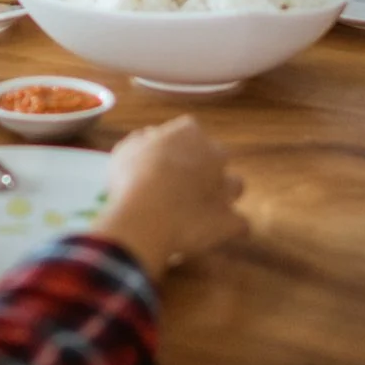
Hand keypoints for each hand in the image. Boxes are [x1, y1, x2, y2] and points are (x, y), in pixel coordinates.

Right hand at [90, 116, 247, 280]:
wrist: (148, 215)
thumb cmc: (132, 178)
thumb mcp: (126, 151)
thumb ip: (142, 143)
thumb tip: (149, 140)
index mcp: (189, 133)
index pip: (190, 131)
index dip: (177, 147)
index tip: (163, 159)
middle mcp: (215, 155)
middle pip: (217, 156)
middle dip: (205, 168)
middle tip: (182, 185)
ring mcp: (226, 188)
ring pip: (235, 186)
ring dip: (222, 195)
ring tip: (199, 210)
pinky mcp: (231, 220)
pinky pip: (238, 224)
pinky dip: (228, 228)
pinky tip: (211, 234)